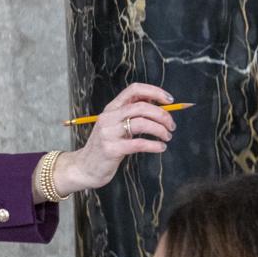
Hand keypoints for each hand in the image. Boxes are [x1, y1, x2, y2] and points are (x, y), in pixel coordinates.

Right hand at [55, 83, 176, 194]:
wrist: (85, 167)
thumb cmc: (108, 145)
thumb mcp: (117, 125)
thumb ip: (134, 114)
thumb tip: (162, 105)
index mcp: (112, 108)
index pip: (134, 89)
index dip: (155, 91)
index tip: (170, 101)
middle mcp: (109, 117)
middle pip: (141, 106)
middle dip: (163, 114)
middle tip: (172, 126)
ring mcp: (108, 133)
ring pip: (142, 123)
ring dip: (160, 130)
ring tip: (167, 137)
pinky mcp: (111, 149)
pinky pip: (139, 143)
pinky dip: (155, 145)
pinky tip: (161, 147)